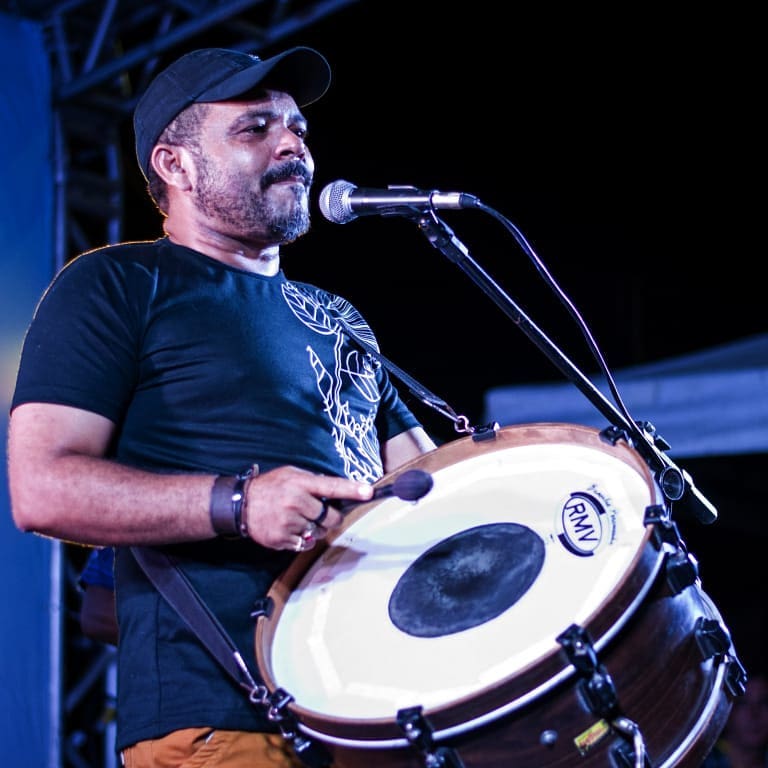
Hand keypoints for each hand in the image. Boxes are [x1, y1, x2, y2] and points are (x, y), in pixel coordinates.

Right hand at [241, 466, 371, 550]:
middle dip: (330, 518)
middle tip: (319, 513)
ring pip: (318, 533)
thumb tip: (335, 492)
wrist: (240, 504)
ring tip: (297, 518)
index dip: (351, 490)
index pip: (331, 486)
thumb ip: (312, 482)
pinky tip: (289, 528)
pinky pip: (305, 544)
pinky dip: (302, 539)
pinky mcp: (282, 539)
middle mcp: (296, 502)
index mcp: (300, 483)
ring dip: (314, 528)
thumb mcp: (290, 475)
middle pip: (331, 518)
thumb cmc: (270, 487)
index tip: (368, 492)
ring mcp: (288, 522)